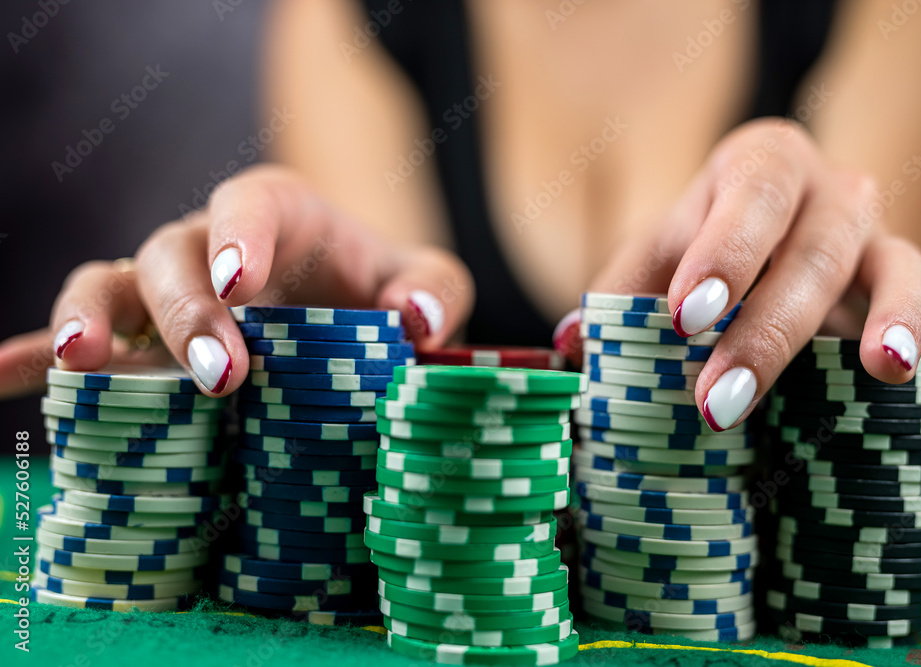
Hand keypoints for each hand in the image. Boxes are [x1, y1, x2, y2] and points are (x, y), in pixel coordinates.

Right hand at [0, 165, 473, 397]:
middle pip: (174, 253)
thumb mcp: (425, 281)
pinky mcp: (142, 337)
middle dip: (188, 310)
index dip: (240, 234)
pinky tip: (3, 378)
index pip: (251, 203)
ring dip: (88, 316)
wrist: (349, 312)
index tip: (243, 284)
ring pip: (110, 281)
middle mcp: (211, 244)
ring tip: (81, 361)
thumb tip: (414, 323)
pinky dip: (36, 357)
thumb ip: (434, 290)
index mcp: (280, 213)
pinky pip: (79, 340)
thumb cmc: (382, 291)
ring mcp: (168, 289)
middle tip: (222, 374)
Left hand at [556, 118, 920, 430]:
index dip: (723, 251)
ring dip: (886, 319)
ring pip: (894, 265)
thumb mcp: (644, 268)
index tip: (688, 316)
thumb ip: (612, 300)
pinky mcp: (906, 285)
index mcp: (753, 168)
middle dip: (770, 327)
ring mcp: (874, 238)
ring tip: (882, 369)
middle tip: (722, 400)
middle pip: (815, 245)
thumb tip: (569, 349)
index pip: (747, 194)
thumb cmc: (688, 264)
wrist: (740, 258)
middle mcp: (824, 192)